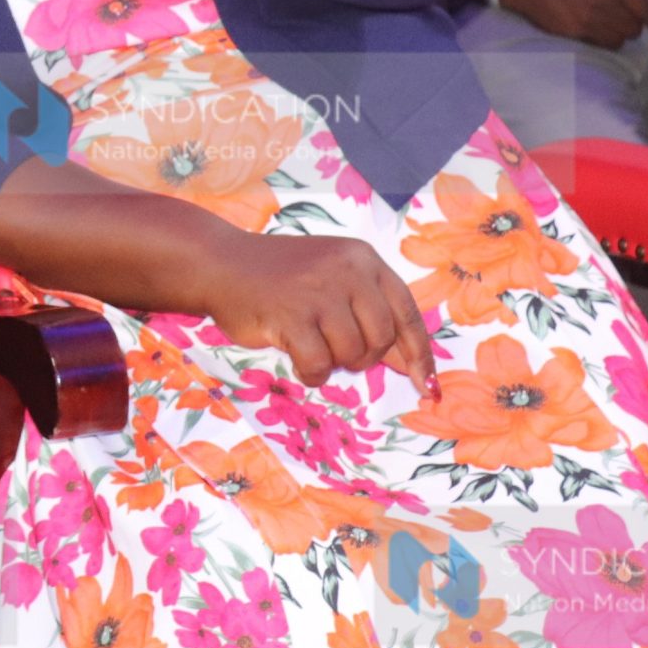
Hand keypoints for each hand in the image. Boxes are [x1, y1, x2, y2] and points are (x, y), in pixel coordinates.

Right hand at [196, 231, 436, 390]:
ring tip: (309, 344)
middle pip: (382, 339)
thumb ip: (369, 312)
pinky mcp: (291, 315)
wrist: (221, 263)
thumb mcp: (332, 280)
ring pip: (351, 355)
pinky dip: (309, 371)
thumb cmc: (280, 277)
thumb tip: (408, 363)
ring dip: (332, 362)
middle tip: (333, 349)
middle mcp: (347, 270)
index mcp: (363, 259)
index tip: (427, 388)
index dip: (419, 355)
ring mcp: (318, 291)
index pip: (407, 314)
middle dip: (362, 357)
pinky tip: (293, 355)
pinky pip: (319, 365)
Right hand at [497, 0, 647, 50]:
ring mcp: (590, 21)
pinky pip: (599, 43)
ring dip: (618, 35)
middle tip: (626, 20)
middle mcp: (606, 4)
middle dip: (634, 26)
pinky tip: (594, 29)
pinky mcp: (575, 32)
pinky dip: (601, 39)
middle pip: (634, 29)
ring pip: (618, 40)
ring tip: (609, 26)